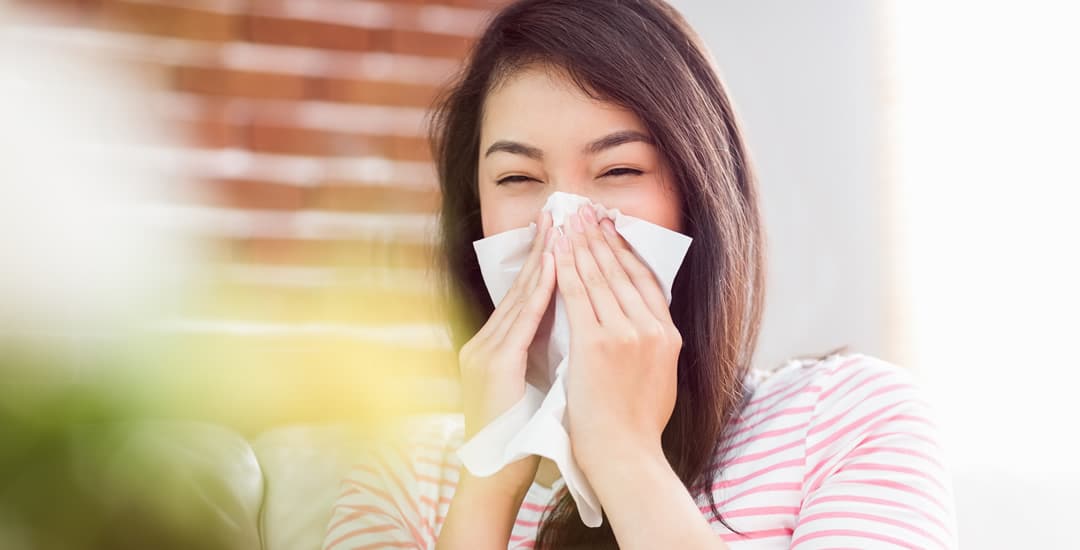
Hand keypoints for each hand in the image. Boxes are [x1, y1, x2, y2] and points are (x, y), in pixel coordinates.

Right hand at [456, 208, 555, 498]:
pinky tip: (555, 266)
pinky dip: (539, 291)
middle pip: (520, 286)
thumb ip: (544, 355)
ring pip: (519, 295)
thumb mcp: (534, 386)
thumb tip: (574, 328)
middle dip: (544, 248)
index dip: (545, 262)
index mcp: (495, 347)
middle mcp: (485, 342)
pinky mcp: (492, 365)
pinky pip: (521, 320)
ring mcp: (485, 351)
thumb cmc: (521, 437)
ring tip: (561, 225)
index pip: (525, 295)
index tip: (564, 232)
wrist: (496, 474)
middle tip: (562, 211)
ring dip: (543, 258)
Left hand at [553, 204, 681, 474]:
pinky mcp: (598, 343)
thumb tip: (648, 328)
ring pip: (600, 276)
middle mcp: (652, 329)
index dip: (626, 250)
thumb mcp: (660, 379)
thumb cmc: (636, 427)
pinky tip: (557, 249)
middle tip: (586, 210)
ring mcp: (626, 334)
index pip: (646, 280)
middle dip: (601, 236)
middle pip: (623, 270)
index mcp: (668, 336)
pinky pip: (578, 295)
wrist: (625, 456)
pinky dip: (567, 267)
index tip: (611, 228)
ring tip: (569, 219)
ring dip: (582, 243)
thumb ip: (654, 348)